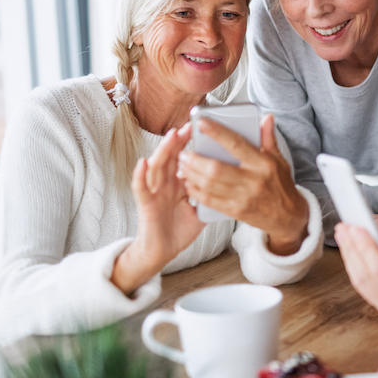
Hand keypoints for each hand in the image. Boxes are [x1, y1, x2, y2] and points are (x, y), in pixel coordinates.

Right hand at [113, 126, 205, 295]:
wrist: (163, 251)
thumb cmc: (181, 228)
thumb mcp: (202, 207)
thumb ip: (215, 193)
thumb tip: (238, 181)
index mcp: (180, 181)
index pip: (186, 157)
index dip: (192, 143)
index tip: (204, 128)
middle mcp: (166, 183)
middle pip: (172, 156)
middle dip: (180, 140)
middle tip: (190, 126)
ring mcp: (154, 191)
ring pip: (157, 166)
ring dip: (163, 150)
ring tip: (172, 136)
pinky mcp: (145, 204)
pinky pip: (140, 187)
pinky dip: (140, 174)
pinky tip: (143, 163)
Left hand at [179, 115, 308, 255]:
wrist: (287, 216)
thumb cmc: (280, 185)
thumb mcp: (279, 159)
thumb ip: (268, 138)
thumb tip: (266, 118)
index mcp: (263, 164)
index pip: (237, 144)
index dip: (217, 132)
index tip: (202, 123)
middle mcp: (253, 181)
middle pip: (216, 169)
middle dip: (195, 160)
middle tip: (185, 152)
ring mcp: (243, 198)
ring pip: (209, 185)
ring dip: (191, 174)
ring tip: (184, 165)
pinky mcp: (235, 211)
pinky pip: (209, 200)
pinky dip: (195, 191)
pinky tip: (190, 183)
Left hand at [335, 224, 377, 334]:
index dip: (364, 246)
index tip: (355, 227)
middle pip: (364, 276)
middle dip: (351, 249)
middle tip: (342, 226)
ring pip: (361, 283)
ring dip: (350, 258)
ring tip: (343, 237)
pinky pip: (366, 288)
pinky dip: (357, 269)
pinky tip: (353, 255)